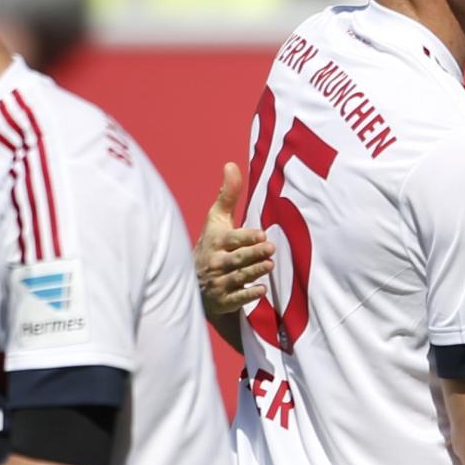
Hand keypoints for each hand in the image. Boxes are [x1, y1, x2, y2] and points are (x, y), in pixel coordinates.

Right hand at [193, 162, 273, 315]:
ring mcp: (219, 282)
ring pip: (238, 278)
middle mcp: (216, 262)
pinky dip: (248, 295)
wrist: (193, 281)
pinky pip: (236, 299)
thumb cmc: (212, 243)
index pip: (232, 239)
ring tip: (269, 266)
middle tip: (270, 249)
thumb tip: (231, 164)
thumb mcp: (216, 220)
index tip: (261, 234)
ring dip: (253, 272)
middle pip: (237, 258)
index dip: (246, 237)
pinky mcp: (224, 300)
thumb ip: (227, 195)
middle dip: (253, 254)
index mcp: (216, 241)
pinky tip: (262, 290)